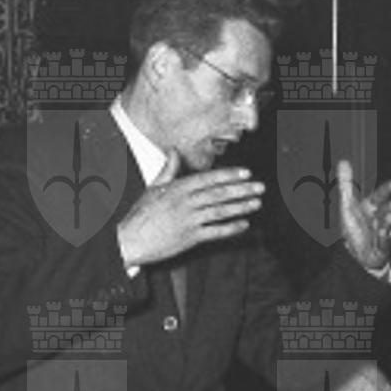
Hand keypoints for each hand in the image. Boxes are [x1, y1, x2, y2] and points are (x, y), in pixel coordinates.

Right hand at [116, 166, 265, 268]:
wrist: (130, 240)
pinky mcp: (190, 238)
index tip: (246, 172)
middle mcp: (186, 203)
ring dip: (241, 207)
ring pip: (220, 211)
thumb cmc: (141, 214)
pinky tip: (244, 225)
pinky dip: (231, 229)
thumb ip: (168, 169)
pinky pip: (215, 232)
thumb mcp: (153, 187)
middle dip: (242, 189)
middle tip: (260, 187)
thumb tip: (174, 151)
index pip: (209, 178)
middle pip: (219, 194)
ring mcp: (189, 220)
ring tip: (257, 203)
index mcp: (178, 188)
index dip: (229, 175)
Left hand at [336, 159, 390, 272]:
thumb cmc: (355, 226)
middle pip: (384, 211)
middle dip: (389, 208)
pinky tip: (384, 233)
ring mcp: (379, 233)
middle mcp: (376, 219)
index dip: (386, 190)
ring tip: (390, 218)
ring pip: (385, 226)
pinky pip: (383, 243)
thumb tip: (343, 161)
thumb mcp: (347, 204)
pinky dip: (384, 238)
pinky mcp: (380, 247)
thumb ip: (346, 183)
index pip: (378, 196)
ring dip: (387, 222)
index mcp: (369, 208)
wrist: (360, 252)